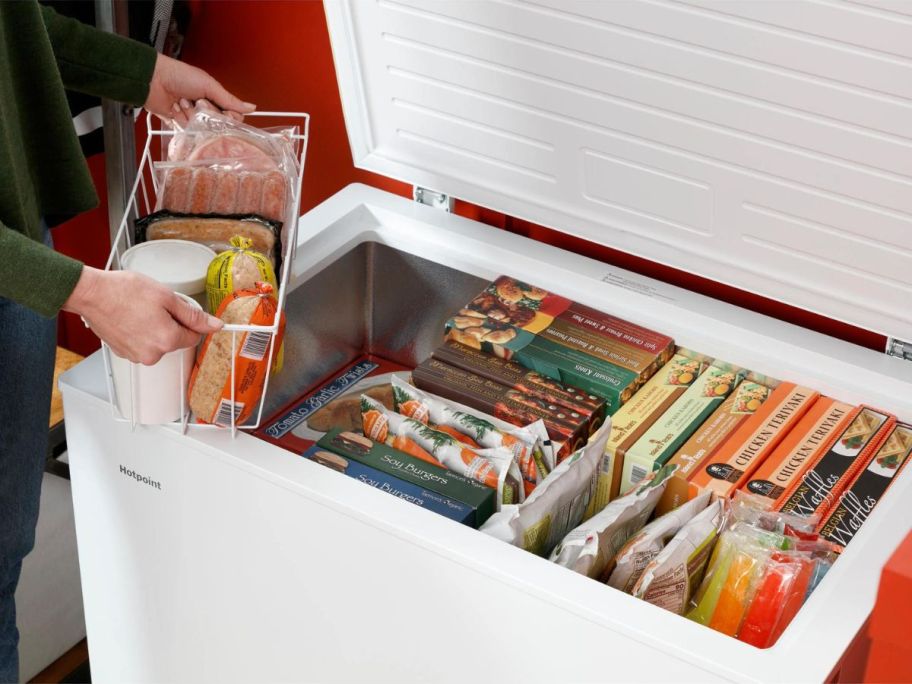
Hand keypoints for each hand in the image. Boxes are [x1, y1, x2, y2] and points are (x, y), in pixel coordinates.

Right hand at [63, 267, 222, 364]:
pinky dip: (140, 332)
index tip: (179, 309)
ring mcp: (136, 356)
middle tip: (155, 306)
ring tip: (140, 311)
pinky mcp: (123, 353)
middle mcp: (153, 354)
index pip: (194, 337)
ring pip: (158, 342)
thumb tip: (215, 325)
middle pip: (175, 340)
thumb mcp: (167, 297)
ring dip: (155, 328)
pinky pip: (142, 344)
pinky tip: (130, 317)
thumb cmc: (124, 291)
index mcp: (167, 340)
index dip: (189, 321)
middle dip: (171, 324)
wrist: (91, 293)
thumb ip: (194, 315)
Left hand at [145, 53, 254, 125]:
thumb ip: (230, 100)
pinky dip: (181, 120)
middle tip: (198, 101)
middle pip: (217, 124)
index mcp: (215, 98)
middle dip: (207, 113)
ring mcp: (193, 117)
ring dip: (191, 114)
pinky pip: (188, 131)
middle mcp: (206, 109)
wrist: (153, 80)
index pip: (232, 116)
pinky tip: (175, 109)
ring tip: (183, 102)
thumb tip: (251, 107)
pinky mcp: (180, 124)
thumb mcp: (209, 85)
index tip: (223, 111)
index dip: (228, 116)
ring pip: (202, 128)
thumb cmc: (179, 75)